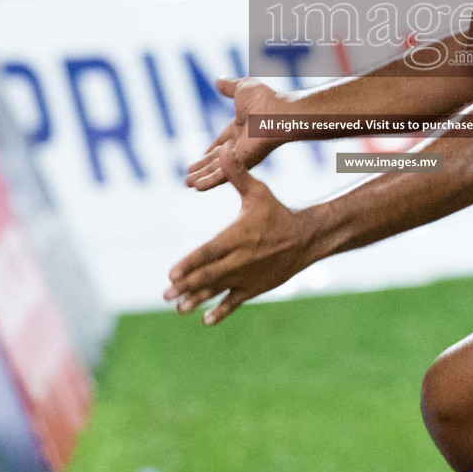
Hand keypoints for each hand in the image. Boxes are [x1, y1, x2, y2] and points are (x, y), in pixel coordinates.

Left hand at [164, 145, 318, 324]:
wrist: (305, 238)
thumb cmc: (277, 212)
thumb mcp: (258, 191)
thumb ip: (237, 174)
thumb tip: (221, 151)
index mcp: (237, 237)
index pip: (208, 252)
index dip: (189, 264)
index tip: (171, 275)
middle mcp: (241, 260)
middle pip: (209, 276)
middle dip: (186, 287)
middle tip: (166, 296)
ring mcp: (248, 276)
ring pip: (218, 291)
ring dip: (197, 300)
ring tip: (179, 309)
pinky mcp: (255, 288)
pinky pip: (235, 302)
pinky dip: (220, 312)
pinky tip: (205, 320)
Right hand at [185, 77, 288, 190]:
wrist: (277, 112)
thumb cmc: (265, 99)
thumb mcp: (242, 89)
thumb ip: (229, 87)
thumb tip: (218, 80)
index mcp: (240, 129)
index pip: (220, 143)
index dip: (208, 151)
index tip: (198, 158)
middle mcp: (240, 145)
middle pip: (217, 160)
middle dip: (202, 168)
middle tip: (189, 178)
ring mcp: (241, 155)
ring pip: (217, 169)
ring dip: (202, 178)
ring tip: (188, 185)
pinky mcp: (241, 163)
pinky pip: (222, 174)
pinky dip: (209, 181)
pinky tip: (198, 187)